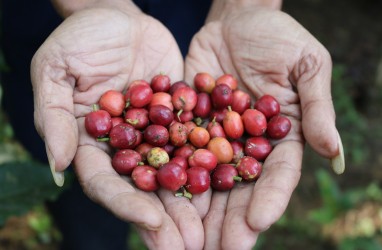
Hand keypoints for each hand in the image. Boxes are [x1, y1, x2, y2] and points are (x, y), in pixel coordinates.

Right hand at [31, 2, 203, 248]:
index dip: (127, 204)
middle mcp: (127, 149)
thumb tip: (57, 164)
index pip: (107, 184)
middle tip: (189, 248)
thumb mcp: (56, 69)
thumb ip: (53, 116)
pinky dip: (213, 164)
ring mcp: (156, 136)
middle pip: (144, 191)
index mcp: (94, 146)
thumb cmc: (80, 39)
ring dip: (193, 203)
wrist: (120, 18)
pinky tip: (233, 184)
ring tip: (214, 232)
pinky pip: (198, 143)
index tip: (152, 220)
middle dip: (166, 220)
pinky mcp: (182, 119)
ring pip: (175, 174)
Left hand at [185, 6, 342, 249]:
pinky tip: (159, 198)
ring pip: (207, 180)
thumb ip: (317, 109)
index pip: (278, 175)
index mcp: (280, 137)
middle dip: (231, 220)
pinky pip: (178, 151)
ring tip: (187, 239)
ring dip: (198, 210)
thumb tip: (334, 153)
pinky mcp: (188, 124)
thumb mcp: (307, 65)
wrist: (238, 20)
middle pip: (240, 189)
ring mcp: (215, 138)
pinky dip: (169, 174)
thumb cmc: (279, 37)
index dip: (270, 199)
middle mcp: (246, 145)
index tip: (257, 223)